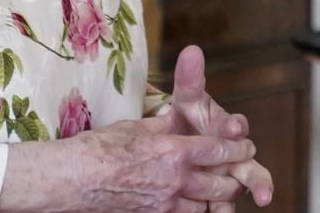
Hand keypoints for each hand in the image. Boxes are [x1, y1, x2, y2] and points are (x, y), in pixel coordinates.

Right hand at [1, 111, 270, 211]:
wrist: (72, 180)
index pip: (219, 150)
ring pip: (206, 207)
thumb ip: (164, 124)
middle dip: (233, 179)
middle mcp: (175, 180)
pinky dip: (193, 212)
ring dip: (216, 199)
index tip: (246, 146)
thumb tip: (178, 116)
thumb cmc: (100, 147)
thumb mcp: (137, 126)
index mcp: (175, 151)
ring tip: (219, 192)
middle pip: (221, 184)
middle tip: (238, 173)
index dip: (238, 149)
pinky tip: (194, 206)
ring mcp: (164, 204)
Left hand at [164, 45, 264, 210]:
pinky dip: (221, 210)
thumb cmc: (188, 120)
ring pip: (243, 190)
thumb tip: (192, 50)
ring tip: (255, 206)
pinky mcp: (218, 194)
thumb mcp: (186, 100)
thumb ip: (190, 78)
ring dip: (248, 200)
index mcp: (229, 130)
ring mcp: (228, 177)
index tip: (231, 129)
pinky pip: (222, 205)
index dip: (233, 128)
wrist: (178, 141)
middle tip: (264, 190)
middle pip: (252, 167)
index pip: (236, 127)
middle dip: (259, 179)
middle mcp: (235, 155)